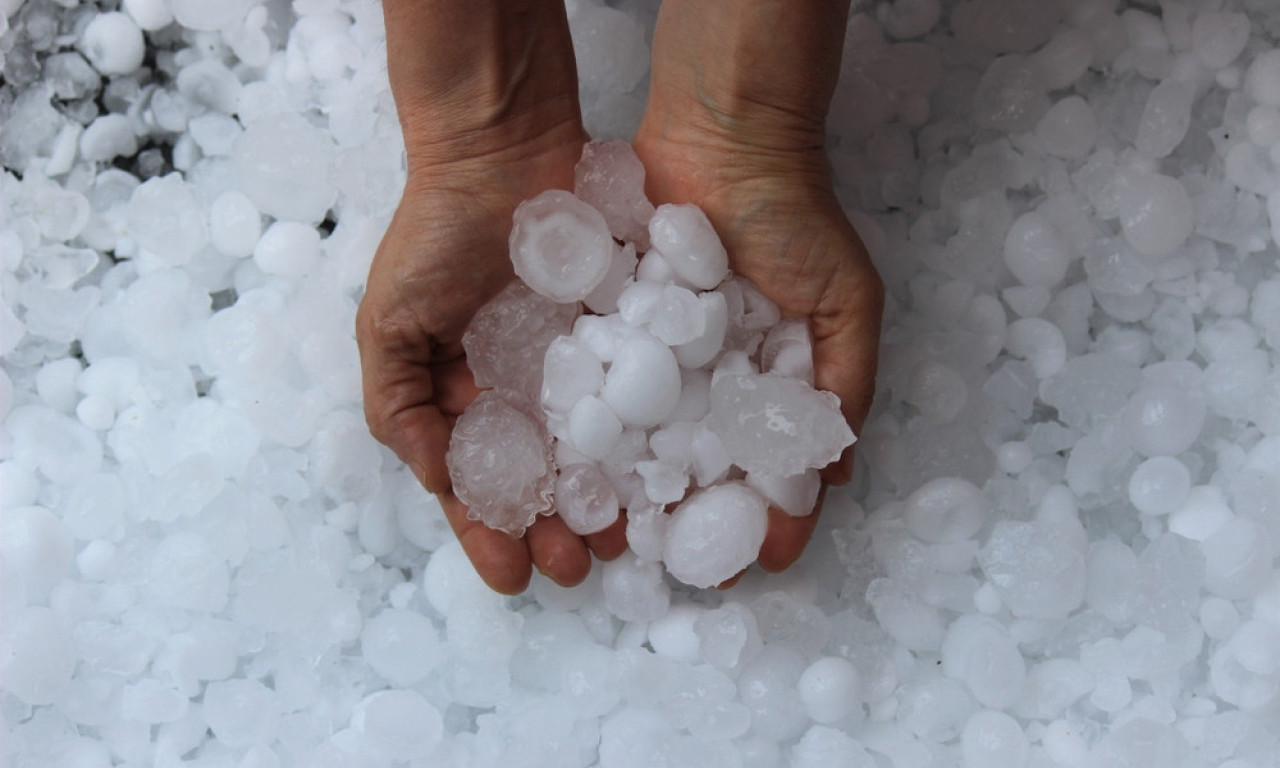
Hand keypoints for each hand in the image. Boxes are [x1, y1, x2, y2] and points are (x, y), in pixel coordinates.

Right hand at [361, 1, 626, 594]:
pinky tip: (662, 478)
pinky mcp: (626, 338)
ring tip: (623, 541)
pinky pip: (641, 400)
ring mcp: (579, 369)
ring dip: (607, 505)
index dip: (490, 534)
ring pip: (598, 456)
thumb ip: (397, 403)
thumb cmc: (434, 234)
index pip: (478, 485)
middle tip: (579, 568)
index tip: (511, 577)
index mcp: (465, 400)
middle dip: (556, 532)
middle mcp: (525, 395)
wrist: (503, 151)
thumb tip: (435, 478)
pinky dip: (649, 443)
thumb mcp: (390, 322)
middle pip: (545, 484)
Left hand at [634, 0, 883, 579]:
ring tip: (610, 540)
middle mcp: (708, 383)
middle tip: (671, 568)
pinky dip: (584, 434)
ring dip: (625, 496)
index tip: (763, 562)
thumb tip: (838, 476)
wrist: (722, 138)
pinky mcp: (608, 334)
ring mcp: (654, 362)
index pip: (768, 467)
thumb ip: (847, 382)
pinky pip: (596, 393)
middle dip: (685, 523)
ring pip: (638, 443)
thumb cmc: (796, 218)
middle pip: (695, 468)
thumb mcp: (846, 300)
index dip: (768, 516)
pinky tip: (570, 474)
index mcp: (768, 384)